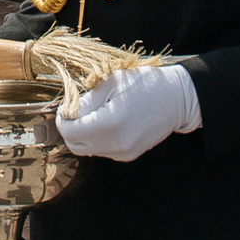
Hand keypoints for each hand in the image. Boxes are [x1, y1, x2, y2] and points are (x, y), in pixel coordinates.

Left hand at [57, 63, 201, 161]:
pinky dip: (98, 138)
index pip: (70, 132)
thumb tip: (67, 114)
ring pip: (88, 150)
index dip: (63, 119)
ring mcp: (124, 153)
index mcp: (111, 124)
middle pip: (76, 146)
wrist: (176, 98)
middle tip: (77, 109)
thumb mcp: (110, 83)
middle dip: (70, 128)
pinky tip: (108, 121)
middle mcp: (117, 144)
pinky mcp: (129, 155)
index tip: (67, 106)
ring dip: (84, 134)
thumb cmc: (144, 84)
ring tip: (96, 113)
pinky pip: (103, 150)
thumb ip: (85, 102)